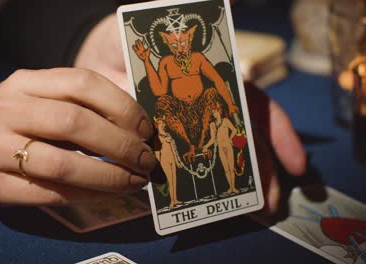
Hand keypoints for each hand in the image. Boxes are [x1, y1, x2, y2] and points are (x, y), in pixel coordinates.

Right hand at [0, 69, 156, 205]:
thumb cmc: (14, 118)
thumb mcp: (39, 95)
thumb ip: (78, 102)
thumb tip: (137, 127)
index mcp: (24, 82)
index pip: (82, 83)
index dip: (122, 106)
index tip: (146, 128)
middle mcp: (6, 110)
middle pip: (74, 123)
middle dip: (120, 144)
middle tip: (146, 160)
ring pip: (63, 164)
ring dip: (108, 175)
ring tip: (134, 180)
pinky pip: (52, 193)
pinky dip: (89, 195)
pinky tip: (109, 193)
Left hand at [75, 13, 305, 213]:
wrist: (92, 57)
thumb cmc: (127, 38)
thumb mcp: (158, 27)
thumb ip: (186, 30)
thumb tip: (228, 11)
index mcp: (211, 80)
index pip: (254, 107)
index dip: (278, 134)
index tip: (296, 163)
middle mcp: (202, 106)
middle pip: (239, 140)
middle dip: (259, 171)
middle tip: (271, 204)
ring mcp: (180, 125)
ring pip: (213, 155)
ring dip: (234, 183)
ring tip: (251, 210)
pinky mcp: (155, 139)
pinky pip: (176, 163)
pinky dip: (192, 182)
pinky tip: (204, 201)